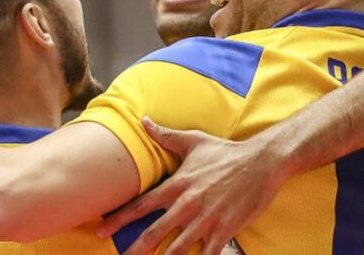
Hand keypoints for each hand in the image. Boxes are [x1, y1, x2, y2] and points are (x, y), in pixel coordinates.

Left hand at [98, 117, 290, 254]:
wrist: (261, 162)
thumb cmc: (225, 152)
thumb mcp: (193, 141)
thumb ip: (165, 135)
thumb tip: (143, 121)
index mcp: (177, 184)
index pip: (141, 204)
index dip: (119, 218)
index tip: (102, 227)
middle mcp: (187, 204)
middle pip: (153, 233)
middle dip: (134, 248)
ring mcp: (205, 220)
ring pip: (177, 248)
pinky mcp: (224, 230)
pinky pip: (207, 254)